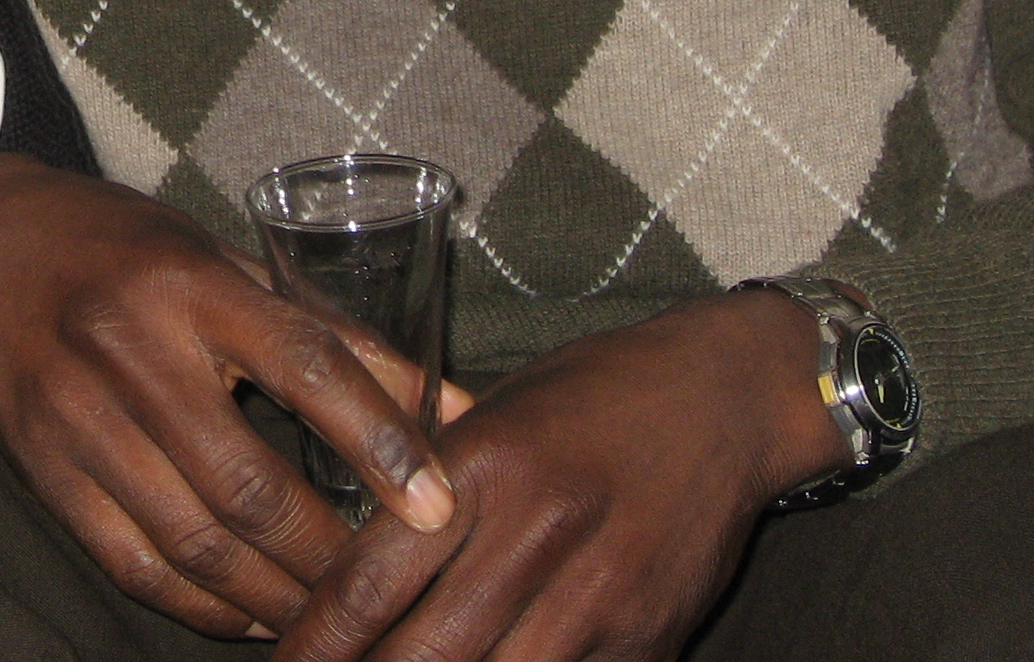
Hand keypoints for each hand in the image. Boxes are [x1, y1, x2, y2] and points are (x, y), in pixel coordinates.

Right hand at [0, 153, 457, 639]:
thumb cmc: (125, 246)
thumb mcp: (228, 263)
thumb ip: (336, 336)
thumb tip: (460, 407)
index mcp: (191, 282)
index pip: (304, 363)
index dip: (380, 441)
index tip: (439, 505)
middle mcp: (130, 346)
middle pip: (248, 482)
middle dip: (330, 555)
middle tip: (388, 587)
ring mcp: (76, 413)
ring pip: (194, 540)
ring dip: (275, 597)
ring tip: (331, 615)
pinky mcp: (41, 465)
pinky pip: (131, 562)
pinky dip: (200, 605)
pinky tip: (249, 614)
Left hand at [271, 287, 849, 661]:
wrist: (720, 400)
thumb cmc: (586, 398)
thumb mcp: (487, 417)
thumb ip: (425, 490)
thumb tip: (349, 578)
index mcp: (479, 470)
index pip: (370, 584)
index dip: (313, 644)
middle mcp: (537, 537)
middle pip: (422, 656)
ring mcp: (599, 599)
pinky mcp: (649, 641)